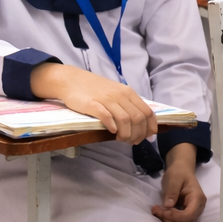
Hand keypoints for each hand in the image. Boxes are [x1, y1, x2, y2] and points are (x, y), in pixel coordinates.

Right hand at [29, 64, 154, 142]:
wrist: (72, 80)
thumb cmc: (96, 90)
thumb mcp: (117, 93)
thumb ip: (129, 106)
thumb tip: (142, 125)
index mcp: (129, 93)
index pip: (147, 112)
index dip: (150, 127)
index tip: (147, 137)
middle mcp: (120, 95)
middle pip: (138, 118)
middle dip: (138, 134)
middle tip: (131, 141)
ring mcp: (106, 99)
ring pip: (125, 119)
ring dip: (126, 134)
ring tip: (121, 139)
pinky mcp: (92, 104)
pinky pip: (106, 116)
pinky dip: (111, 126)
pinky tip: (111, 131)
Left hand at [152, 144, 204, 221]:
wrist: (181, 170)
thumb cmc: (178, 173)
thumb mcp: (174, 178)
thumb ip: (172, 192)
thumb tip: (168, 206)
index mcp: (197, 198)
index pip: (189, 215)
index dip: (175, 216)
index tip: (162, 209)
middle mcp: (199, 207)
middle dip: (171, 221)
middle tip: (157, 211)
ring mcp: (195, 211)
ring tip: (158, 212)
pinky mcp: (188, 213)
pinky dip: (170, 221)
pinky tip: (162, 213)